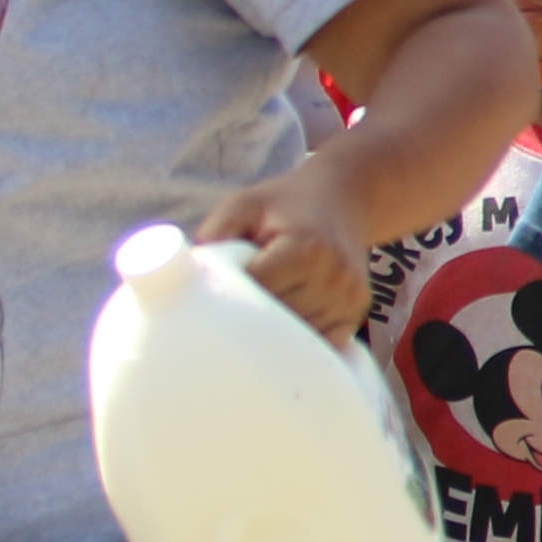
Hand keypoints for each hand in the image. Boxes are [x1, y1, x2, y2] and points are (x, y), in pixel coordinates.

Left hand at [191, 156, 370, 337]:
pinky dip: (301, 342)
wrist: (343, 198)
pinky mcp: (359, 310)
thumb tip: (183, 276)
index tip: (211, 302)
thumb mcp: (244, 204)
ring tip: (258, 318)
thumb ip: (214, 233)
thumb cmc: (284, 204)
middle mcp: (334, 276)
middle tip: (228, 315)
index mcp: (306, 249)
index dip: (231, 299)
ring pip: (300, 338)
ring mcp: (350, 297)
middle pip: (279, 319)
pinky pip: (324, 342)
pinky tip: (285, 330)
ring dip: (275, 336)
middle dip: (249, 320)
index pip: (259, 291)